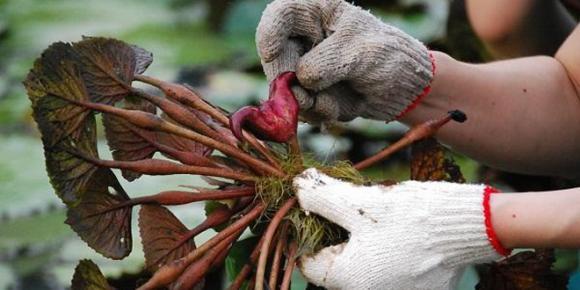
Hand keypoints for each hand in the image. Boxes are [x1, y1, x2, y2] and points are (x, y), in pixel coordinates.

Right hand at [257, 0, 433, 121]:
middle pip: (275, 56)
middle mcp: (306, 38)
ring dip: (306, 102)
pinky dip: (317, 112)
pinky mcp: (309, 92)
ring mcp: (305, 67)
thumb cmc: (389, 58)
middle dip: (286, 81)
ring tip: (333, 104)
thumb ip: (328, 63)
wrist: (406, 90)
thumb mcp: (362, 53)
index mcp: (319, 14)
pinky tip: (337, 108)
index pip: (282, 14)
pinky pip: (300, 106)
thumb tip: (300, 80)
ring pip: (284, 87)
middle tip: (304, 97)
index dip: (269, 32)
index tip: (270, 53)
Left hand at [293, 168, 507, 289]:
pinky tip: (397, 234)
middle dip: (337, 234)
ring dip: (361, 243)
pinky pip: (385, 273)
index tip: (321, 209)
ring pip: (360, 266)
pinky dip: (383, 254)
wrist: (469, 227)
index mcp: (347, 279)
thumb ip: (322, 197)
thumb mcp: (359, 202)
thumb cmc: (411, 215)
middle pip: (335, 264)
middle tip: (352, 209)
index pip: (309, 261)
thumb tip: (297, 188)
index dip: (309, 231)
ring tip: (377, 220)